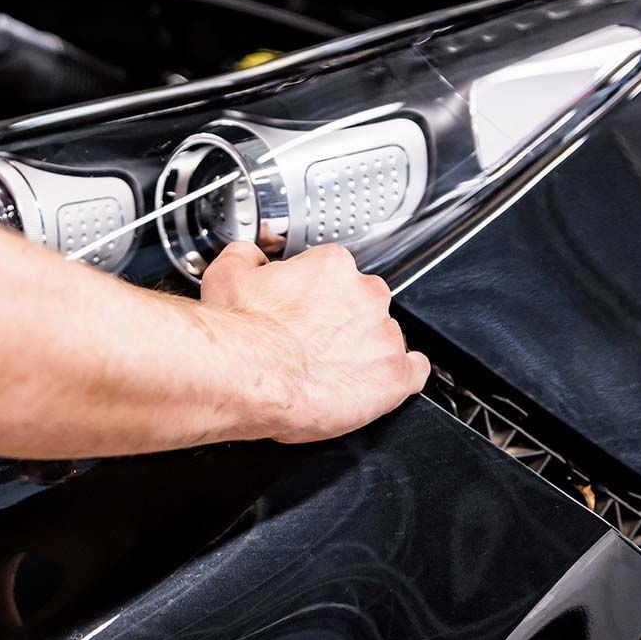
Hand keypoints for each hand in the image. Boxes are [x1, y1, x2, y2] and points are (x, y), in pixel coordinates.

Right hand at [199, 241, 429, 442]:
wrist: (248, 375)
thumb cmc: (240, 334)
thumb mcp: (226, 276)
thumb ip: (246, 257)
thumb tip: (250, 256)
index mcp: (332, 267)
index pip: (337, 275)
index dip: (318, 298)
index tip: (304, 313)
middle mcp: (366, 294)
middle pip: (365, 304)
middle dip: (343, 323)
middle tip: (314, 345)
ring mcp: (383, 335)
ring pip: (385, 338)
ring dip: (364, 351)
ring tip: (333, 372)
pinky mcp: (393, 376)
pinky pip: (414, 371)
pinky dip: (401, 377)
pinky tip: (382, 383)